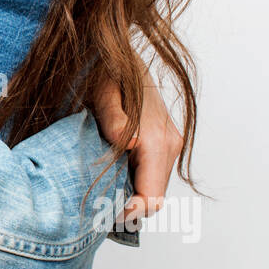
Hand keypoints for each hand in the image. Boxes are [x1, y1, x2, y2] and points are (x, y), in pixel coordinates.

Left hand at [91, 67, 182, 228]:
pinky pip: (152, 173)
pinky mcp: (164, 142)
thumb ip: (114, 119)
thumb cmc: (107, 72)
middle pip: (154, 196)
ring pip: (154, 187)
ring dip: (131, 196)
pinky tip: (112, 179)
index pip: (152, 196)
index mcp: (157, 140)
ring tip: (101, 197)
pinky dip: (135, 182)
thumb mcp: (103, 93)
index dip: (131, 213)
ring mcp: (170, 143)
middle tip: (97, 212)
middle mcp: (170, 144)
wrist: (120, 52)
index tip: (106, 215)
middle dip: (129, 209)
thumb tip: (129, 142)